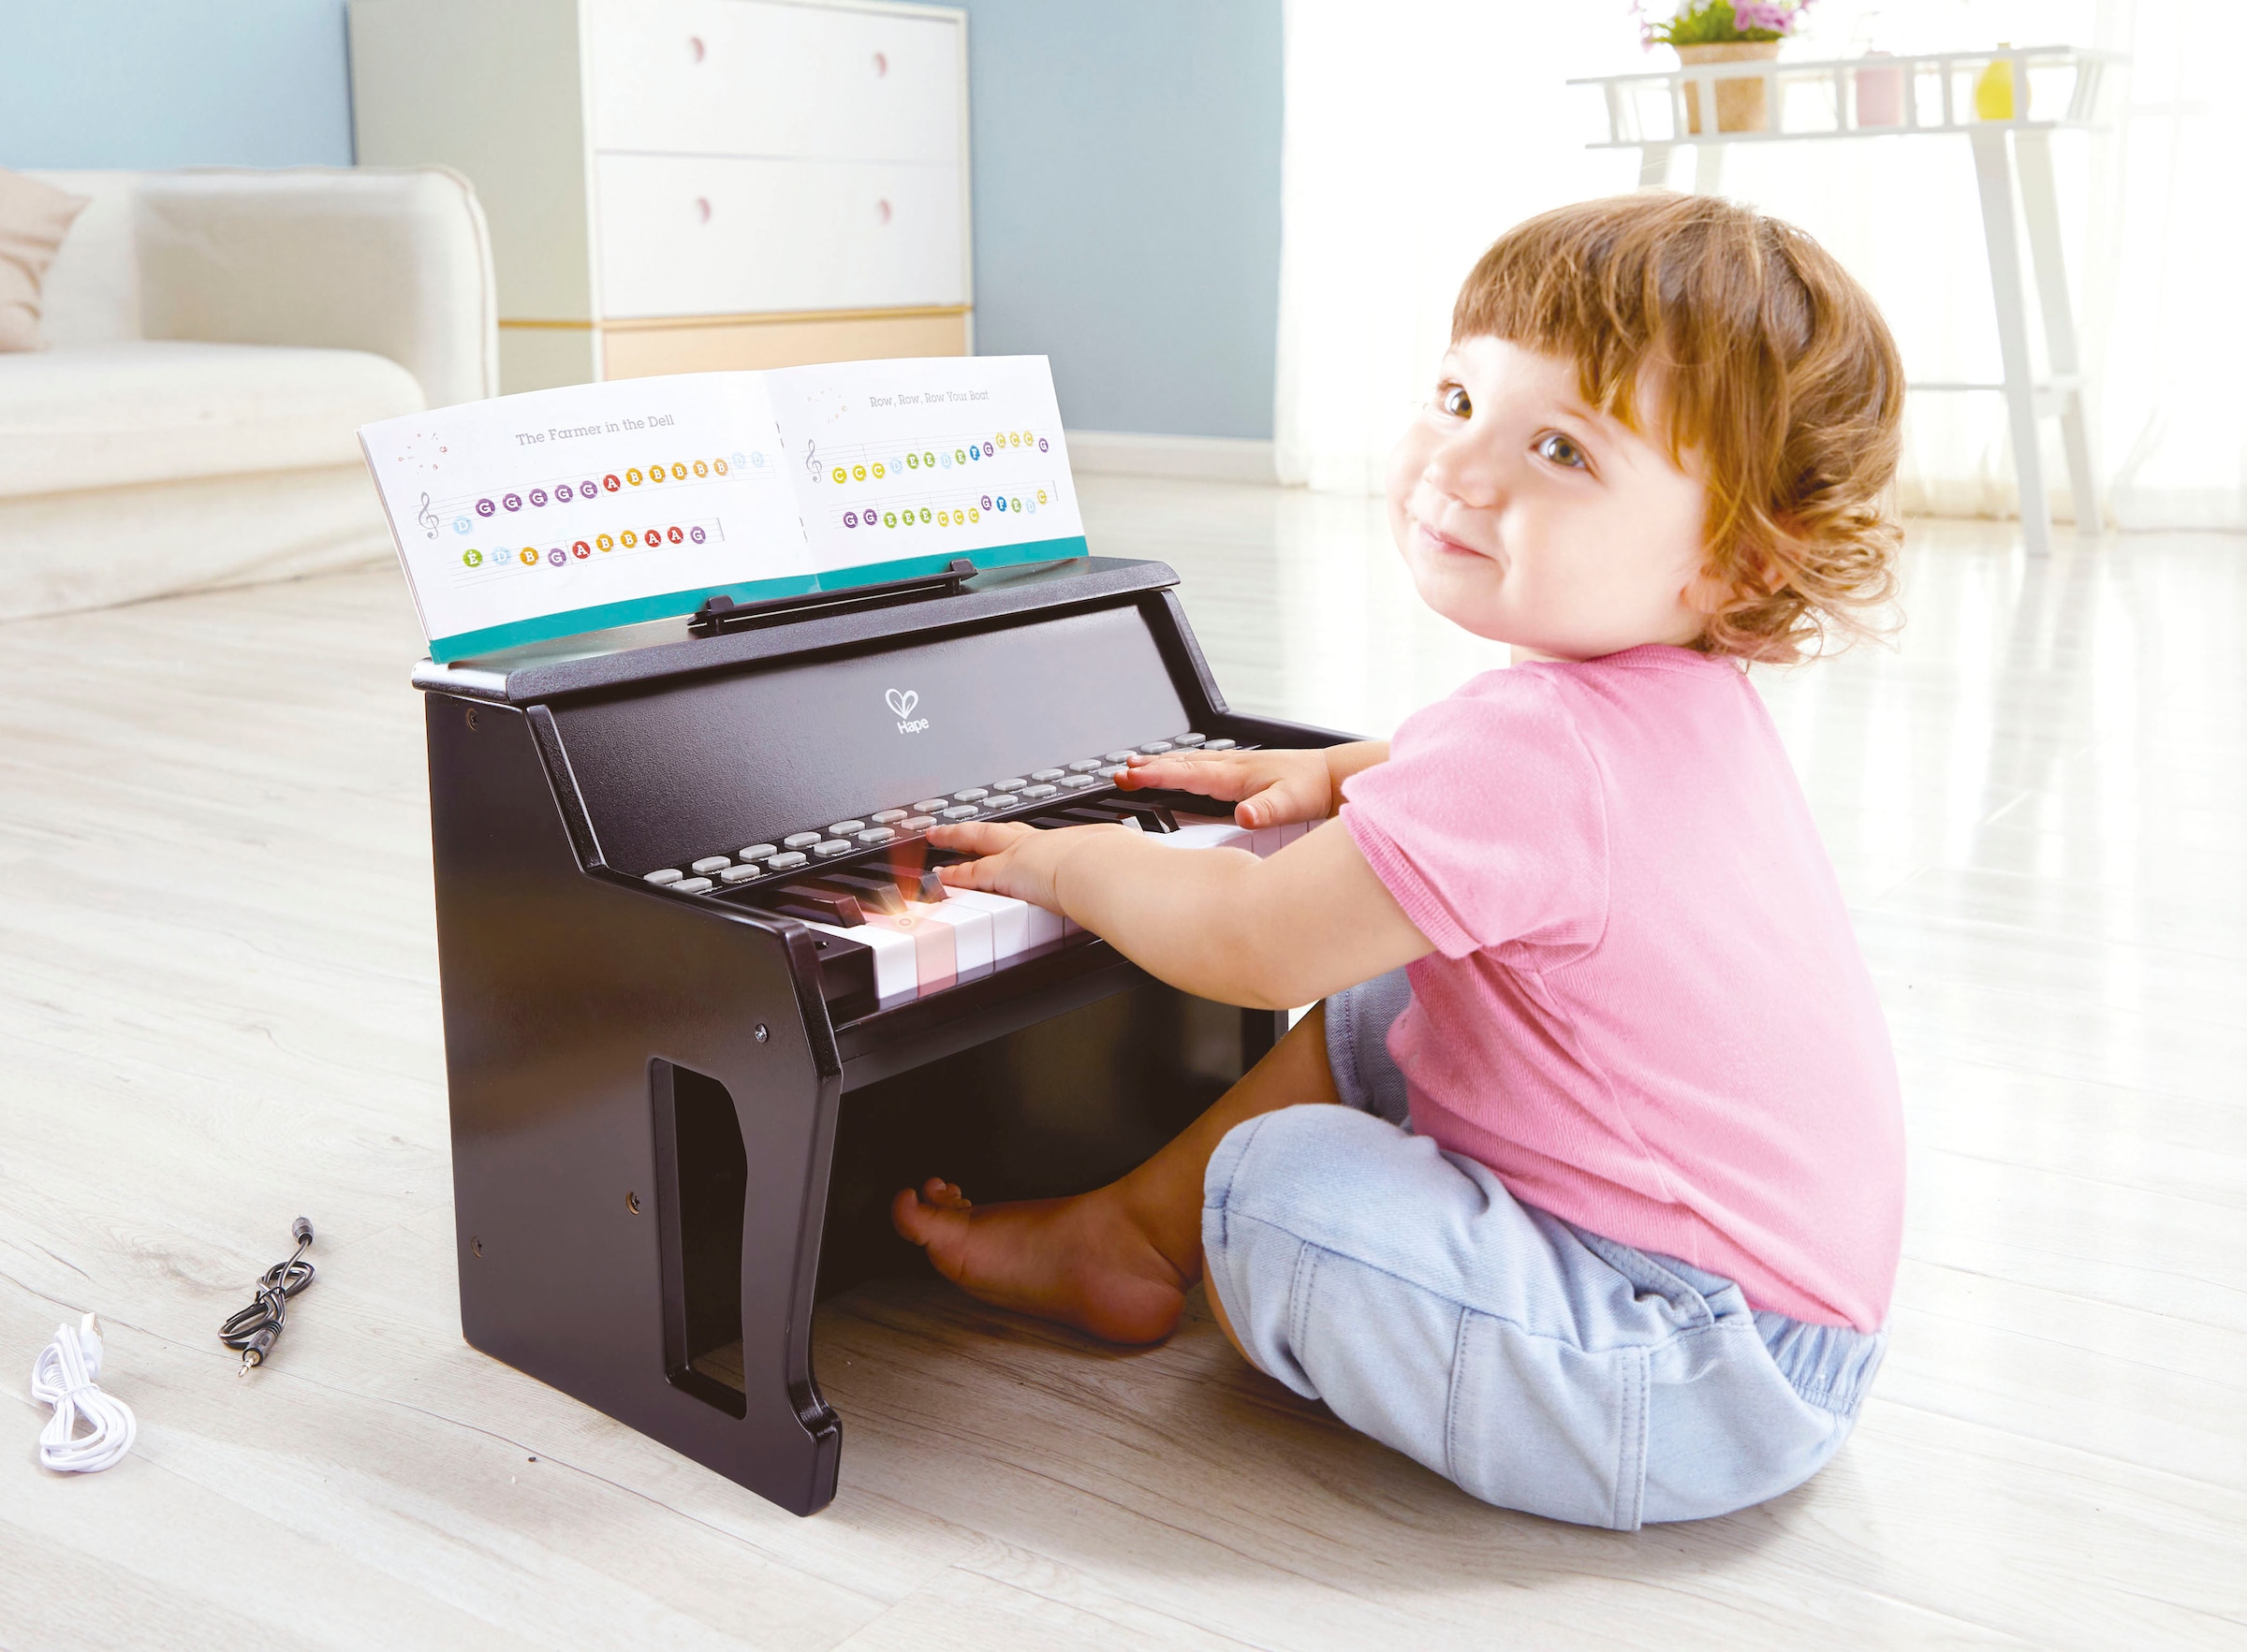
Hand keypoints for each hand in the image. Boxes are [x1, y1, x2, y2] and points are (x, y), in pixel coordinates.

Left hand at [925, 819, 1133, 909]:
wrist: (1107, 870)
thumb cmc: (1122, 867)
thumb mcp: (1133, 862)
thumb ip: (1138, 870)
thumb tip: (1158, 877)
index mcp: (1077, 838)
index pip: (1048, 840)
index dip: (1032, 841)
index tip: (1026, 841)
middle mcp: (1045, 841)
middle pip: (1005, 830)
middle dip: (983, 828)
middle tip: (962, 825)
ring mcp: (1022, 855)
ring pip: (980, 842)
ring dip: (957, 839)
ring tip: (938, 837)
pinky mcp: (1005, 874)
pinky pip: (972, 874)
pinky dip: (954, 876)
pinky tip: (940, 877)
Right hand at [1116, 747, 1336, 828]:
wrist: (1331, 776)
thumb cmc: (1311, 789)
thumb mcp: (1289, 804)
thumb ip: (1265, 811)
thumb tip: (1244, 816)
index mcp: (1234, 774)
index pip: (1187, 774)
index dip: (1156, 776)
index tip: (1130, 776)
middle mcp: (1230, 766)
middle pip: (1180, 764)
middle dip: (1148, 767)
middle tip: (1120, 771)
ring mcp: (1234, 766)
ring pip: (1188, 762)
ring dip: (1160, 763)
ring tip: (1134, 764)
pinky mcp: (1239, 771)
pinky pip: (1200, 766)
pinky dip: (1179, 766)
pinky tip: (1175, 769)